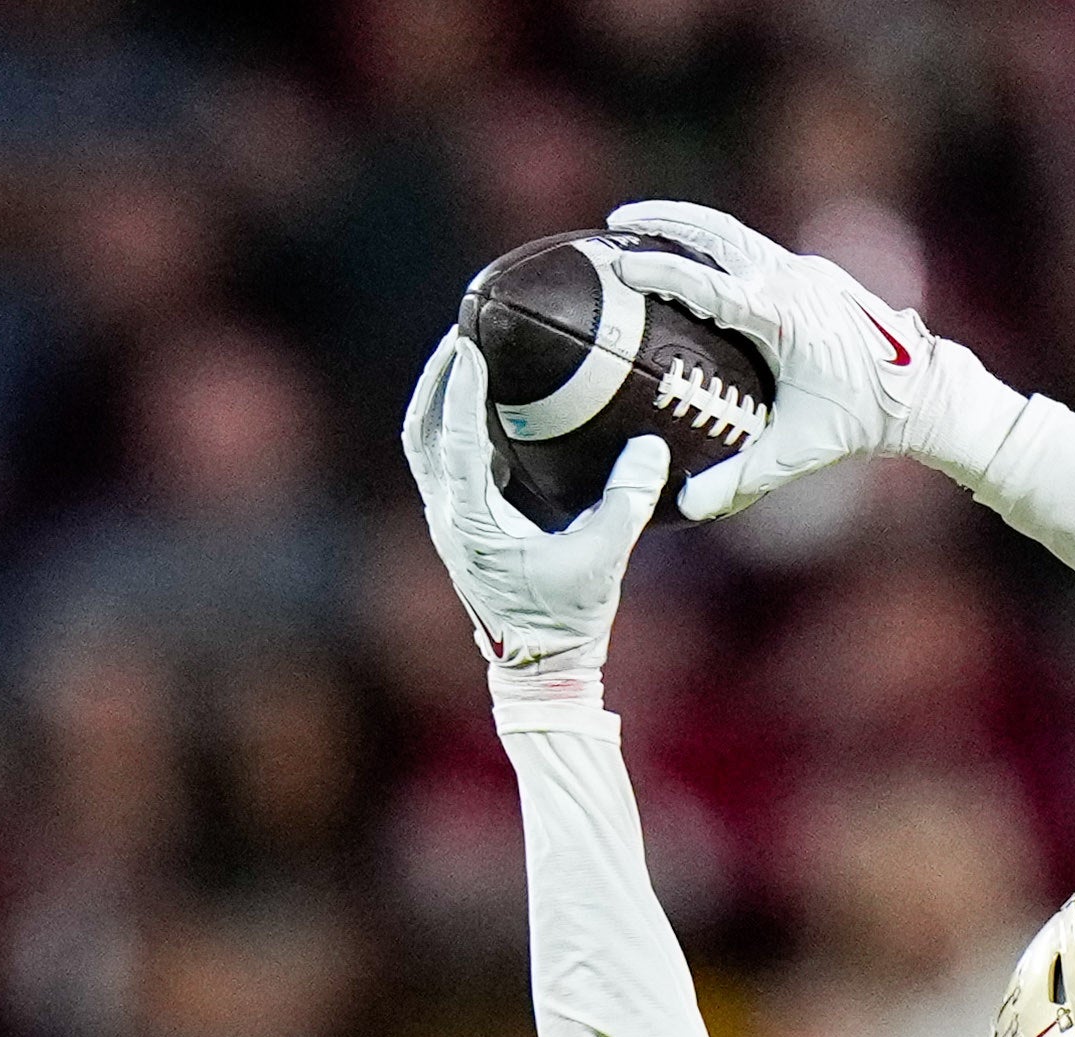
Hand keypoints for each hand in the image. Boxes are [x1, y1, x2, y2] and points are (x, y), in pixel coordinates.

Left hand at [397, 329, 667, 717]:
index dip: (460, 389)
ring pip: (427, 445)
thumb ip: (627, 502)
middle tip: (460, 330)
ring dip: (440, 398)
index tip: (469, 343)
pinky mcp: (462, 526)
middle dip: (436, 378)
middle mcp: (449, 518)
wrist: (542, 669)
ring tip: (466, 355)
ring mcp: (450, 522)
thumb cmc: (568, 620)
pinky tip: (488, 403)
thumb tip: (652, 447)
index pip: (457, 441)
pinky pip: (447, 462)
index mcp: (472, 522)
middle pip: (422, 430)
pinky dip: (457, 425)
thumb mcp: (603, 559)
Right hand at [598, 200, 1022, 516]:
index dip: (663, 272)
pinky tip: (690, 254)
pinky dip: (714, 243)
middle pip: (716, 234)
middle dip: (663, 222)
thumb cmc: (861, 421)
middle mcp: (792, 280)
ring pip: (733, 233)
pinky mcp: (810, 271)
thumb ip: (741, 478)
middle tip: (614, 222)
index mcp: (783, 316)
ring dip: (686, 224)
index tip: (621, 265)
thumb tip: (688, 505)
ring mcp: (803, 269)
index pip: (710, 285)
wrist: (923, 391)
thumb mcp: (799, 452)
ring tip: (639, 223)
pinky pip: (751, 248)